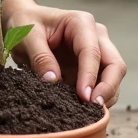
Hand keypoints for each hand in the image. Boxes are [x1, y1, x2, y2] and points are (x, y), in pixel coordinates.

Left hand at [1, 0, 125, 107]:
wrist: (23, 23)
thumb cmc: (26, 23)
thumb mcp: (27, 36)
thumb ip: (40, 57)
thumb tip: (53, 80)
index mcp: (81, 23)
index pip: (92, 52)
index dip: (90, 76)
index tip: (84, 96)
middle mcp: (96, 36)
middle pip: (115, 65)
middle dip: (108, 88)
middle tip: (94, 109)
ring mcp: (97, 53)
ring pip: (113, 77)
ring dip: (105, 96)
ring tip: (88, 114)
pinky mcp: (92, 69)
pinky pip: (101, 86)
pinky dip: (96, 99)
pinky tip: (83, 110)